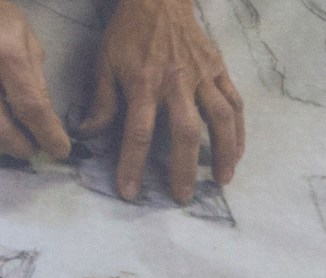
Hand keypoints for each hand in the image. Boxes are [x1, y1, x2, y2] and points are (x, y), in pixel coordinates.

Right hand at [0, 0, 70, 163]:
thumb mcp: (25, 39)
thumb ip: (37, 80)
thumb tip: (45, 121)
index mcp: (5, 53)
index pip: (30, 106)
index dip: (47, 133)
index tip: (60, 150)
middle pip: (1, 130)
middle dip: (21, 145)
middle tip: (33, 147)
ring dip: (1, 145)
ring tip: (13, 135)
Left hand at [84, 0, 245, 201]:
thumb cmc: (128, 32)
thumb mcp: (104, 63)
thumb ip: (100, 101)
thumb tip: (86, 135)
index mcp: (144, 84)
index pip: (137, 132)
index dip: (132, 165)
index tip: (130, 192)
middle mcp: (176, 82)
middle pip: (184, 131)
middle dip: (184, 167)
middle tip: (182, 196)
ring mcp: (202, 76)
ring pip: (220, 118)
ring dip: (223, 152)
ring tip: (221, 180)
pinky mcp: (219, 69)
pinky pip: (234, 102)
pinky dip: (239, 130)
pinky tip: (237, 152)